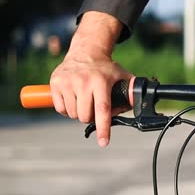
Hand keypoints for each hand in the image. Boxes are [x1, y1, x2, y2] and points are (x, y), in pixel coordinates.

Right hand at [49, 11, 131, 147]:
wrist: (85, 51)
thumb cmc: (105, 68)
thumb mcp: (122, 75)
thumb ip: (131, 90)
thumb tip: (139, 105)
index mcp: (101, 82)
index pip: (102, 110)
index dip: (103, 128)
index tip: (104, 142)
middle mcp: (83, 82)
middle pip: (85, 116)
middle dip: (91, 118)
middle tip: (94, 108)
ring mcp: (67, 82)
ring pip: (72, 114)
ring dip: (79, 113)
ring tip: (85, 101)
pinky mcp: (55, 83)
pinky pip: (60, 109)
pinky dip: (67, 109)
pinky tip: (73, 99)